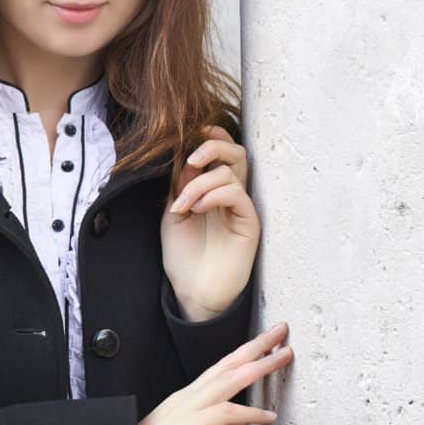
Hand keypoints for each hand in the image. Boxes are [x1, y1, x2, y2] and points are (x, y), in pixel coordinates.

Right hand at [138, 321, 292, 424]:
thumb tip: (245, 422)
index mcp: (191, 396)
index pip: (223, 367)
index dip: (246, 352)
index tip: (268, 341)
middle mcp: (190, 395)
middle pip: (228, 364)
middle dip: (257, 346)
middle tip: (281, 329)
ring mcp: (189, 408)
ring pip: (229, 380)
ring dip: (258, 367)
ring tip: (283, 355)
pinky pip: (224, 414)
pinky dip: (248, 412)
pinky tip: (268, 415)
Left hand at [161, 124, 261, 317]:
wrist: (192, 290)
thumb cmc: (183, 255)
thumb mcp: (173, 212)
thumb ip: (179, 184)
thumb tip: (184, 154)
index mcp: (213, 189)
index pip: (221, 153)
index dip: (211, 137)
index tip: (191, 134)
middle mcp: (231, 195)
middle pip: (236, 152)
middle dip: (213, 146)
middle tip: (190, 161)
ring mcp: (242, 208)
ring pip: (233, 171)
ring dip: (200, 183)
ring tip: (182, 205)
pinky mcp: (250, 222)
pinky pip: (236, 193)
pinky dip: (212, 195)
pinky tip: (195, 210)